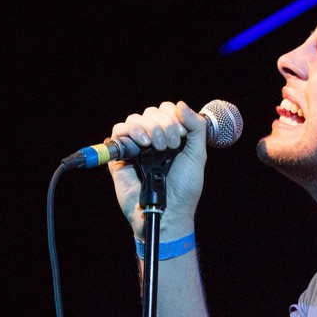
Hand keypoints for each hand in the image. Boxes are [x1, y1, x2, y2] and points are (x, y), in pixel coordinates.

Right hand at [108, 100, 207, 239]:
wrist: (169, 211)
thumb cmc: (184, 189)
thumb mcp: (198, 156)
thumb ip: (196, 128)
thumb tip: (181, 105)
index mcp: (171, 137)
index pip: (167, 110)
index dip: (173, 116)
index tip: (181, 136)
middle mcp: (153, 140)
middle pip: (151, 112)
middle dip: (163, 125)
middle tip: (170, 146)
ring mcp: (136, 147)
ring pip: (135, 119)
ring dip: (148, 127)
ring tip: (156, 147)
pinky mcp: (120, 156)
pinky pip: (118, 132)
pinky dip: (130, 131)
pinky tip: (143, 144)